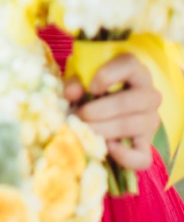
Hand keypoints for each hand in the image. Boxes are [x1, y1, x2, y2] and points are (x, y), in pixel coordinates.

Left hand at [64, 53, 161, 171]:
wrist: (99, 109)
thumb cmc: (90, 89)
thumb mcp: (81, 80)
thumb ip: (75, 83)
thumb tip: (71, 93)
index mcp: (134, 70)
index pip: (129, 65)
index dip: (108, 76)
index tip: (90, 88)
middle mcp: (149, 94)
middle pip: (131, 101)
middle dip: (100, 111)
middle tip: (79, 116)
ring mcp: (151, 120)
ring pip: (135, 125)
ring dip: (105, 130)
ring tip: (84, 130)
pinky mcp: (146, 144)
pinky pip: (142, 157)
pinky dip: (124, 156)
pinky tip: (106, 147)